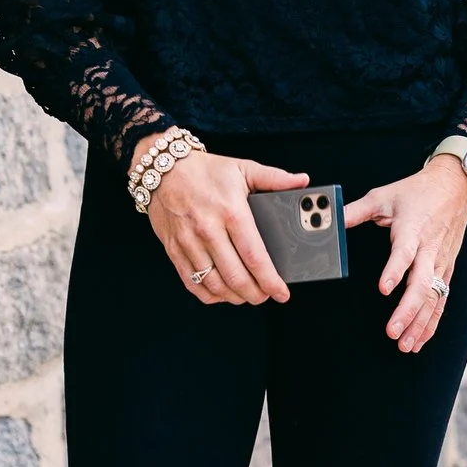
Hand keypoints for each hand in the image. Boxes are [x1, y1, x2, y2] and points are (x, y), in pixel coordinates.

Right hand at [140, 133, 308, 306]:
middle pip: (235, 276)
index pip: (254, 256)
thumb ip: (275, 178)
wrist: (163, 169)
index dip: (270, 280)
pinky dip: (209, 295)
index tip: (282, 292)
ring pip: (214, 284)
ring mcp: (188, 242)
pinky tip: (222, 293)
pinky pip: (192, 282)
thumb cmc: (207, 170)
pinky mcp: (173, 249)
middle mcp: (208, 230)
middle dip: (256, 294)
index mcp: (231, 212)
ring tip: (248, 296)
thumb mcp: (243, 168)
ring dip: (234, 297)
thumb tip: (303, 181)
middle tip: (267, 296)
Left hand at [341, 155, 466, 353]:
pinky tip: (420, 340)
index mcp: (413, 231)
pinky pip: (442, 300)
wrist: (455, 187)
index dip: (395, 271)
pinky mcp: (447, 270)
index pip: (405, 254)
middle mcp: (430, 250)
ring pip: (434, 298)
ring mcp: (441, 263)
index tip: (383, 289)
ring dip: (420, 323)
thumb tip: (328, 220)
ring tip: (405, 345)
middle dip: (408, 311)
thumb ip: (355, 211)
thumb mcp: (384, 195)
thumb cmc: (417, 192)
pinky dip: (432, 322)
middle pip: (423, 284)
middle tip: (392, 332)